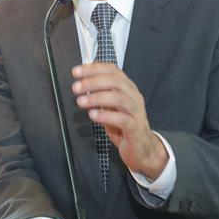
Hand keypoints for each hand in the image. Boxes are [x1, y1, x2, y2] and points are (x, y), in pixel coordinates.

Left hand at [72, 62, 167, 179]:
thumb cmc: (124, 126)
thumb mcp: (110, 106)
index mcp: (128, 88)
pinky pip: (122, 119)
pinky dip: (106, 116)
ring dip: (97, 97)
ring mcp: (136, 112)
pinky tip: (93, 115)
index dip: (93, 69)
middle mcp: (134, 96)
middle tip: (76, 87)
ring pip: (119, 98)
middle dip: (93, 82)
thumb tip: (83, 80)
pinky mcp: (135, 128)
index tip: (76, 72)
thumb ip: (100, 93)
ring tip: (81, 102)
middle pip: (115, 81)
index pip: (112, 70)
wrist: (142, 148)